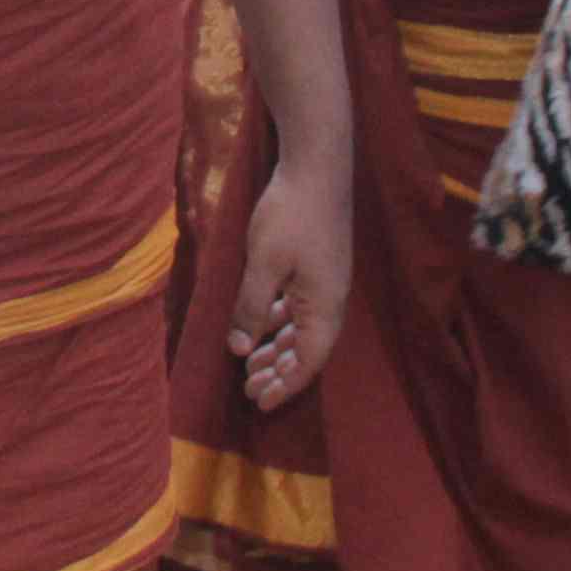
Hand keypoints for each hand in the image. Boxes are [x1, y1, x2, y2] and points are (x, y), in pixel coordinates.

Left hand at [227, 156, 350, 411]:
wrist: (315, 166)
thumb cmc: (290, 215)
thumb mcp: (264, 265)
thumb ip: (251, 309)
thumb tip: (240, 349)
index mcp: (325, 307)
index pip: (309, 362)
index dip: (285, 387)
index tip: (260, 404)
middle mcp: (330, 300)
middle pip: (307, 350)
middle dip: (278, 373)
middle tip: (248, 391)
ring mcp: (324, 283)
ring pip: (302, 329)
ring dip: (277, 349)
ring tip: (250, 364)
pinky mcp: (315, 266)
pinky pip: (299, 308)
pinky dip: (279, 322)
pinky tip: (260, 326)